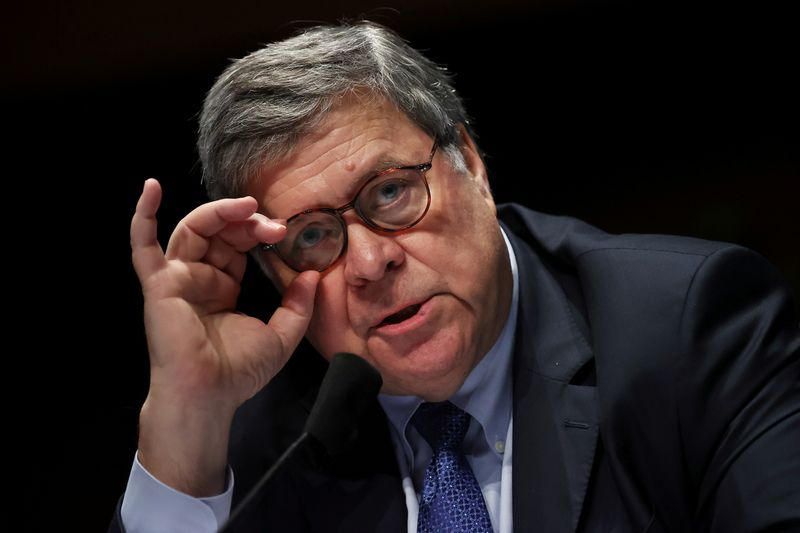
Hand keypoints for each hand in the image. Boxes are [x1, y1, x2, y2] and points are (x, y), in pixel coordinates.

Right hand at [129, 179, 318, 494]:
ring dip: (218, 212)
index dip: (259, 233)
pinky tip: (151, 188)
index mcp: (222, 286)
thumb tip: (313, 275)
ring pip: (192, 229)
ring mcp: (177, 278)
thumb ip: (299, 305)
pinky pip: (143, 246)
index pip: (238, 245)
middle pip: (218, 232)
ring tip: (246, 207)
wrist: (210, 397)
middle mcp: (198, 277)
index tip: (285, 233)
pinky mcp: (159, 284)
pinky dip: (143, 216)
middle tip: (274, 225)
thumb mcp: (282, 335)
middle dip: (246, 222)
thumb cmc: (239, 372)